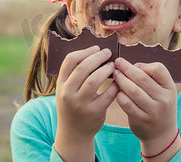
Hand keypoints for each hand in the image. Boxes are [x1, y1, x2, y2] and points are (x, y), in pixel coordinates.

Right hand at [54, 46, 118, 160]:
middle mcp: (68, 93)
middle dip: (98, 57)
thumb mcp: (66, 89)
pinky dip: (115, 86)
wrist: (73, 132)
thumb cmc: (72, 105)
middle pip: (83, 68)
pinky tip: (119, 81)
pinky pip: (107, 95)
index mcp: (61, 84)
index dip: (85, 51)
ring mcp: (80, 104)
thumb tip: (93, 51)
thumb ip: (74, 73)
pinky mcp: (94, 112)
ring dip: (106, 70)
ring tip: (112, 66)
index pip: (70, 60)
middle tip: (108, 53)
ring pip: (94, 80)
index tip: (96, 48)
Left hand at [113, 58, 180, 158]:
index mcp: (170, 88)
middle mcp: (163, 99)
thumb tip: (131, 65)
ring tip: (115, 74)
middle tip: (118, 62)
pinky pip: (126, 103)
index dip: (144, 65)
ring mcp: (153, 111)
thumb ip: (152, 78)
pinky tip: (117, 91)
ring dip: (121, 80)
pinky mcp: (141, 119)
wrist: (162, 134)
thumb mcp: (164, 91)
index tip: (135, 65)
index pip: (158, 69)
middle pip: (142, 78)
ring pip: (132, 90)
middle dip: (127, 68)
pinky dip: (119, 95)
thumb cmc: (159, 106)